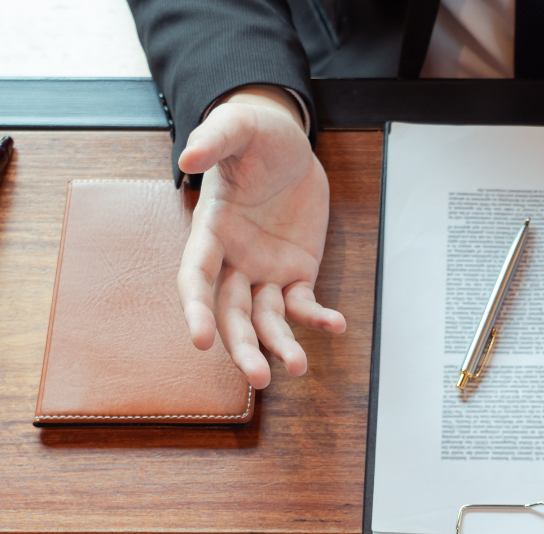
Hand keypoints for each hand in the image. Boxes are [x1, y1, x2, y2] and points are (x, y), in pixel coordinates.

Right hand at [177, 85, 345, 388]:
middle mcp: (234, 261)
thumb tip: (187, 160)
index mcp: (211, 233)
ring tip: (298, 368)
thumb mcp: (239, 126)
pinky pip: (305, 305)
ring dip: (280, 345)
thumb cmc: (256, 135)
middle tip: (260, 379)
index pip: (197, 279)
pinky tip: (337, 326)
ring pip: (267, 320)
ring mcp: (266, 272)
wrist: (290, 146)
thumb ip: (215, 139)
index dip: (196, 310)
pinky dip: (319, 318)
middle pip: (232, 315)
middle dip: (243, 348)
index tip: (199, 341)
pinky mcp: (298, 273)